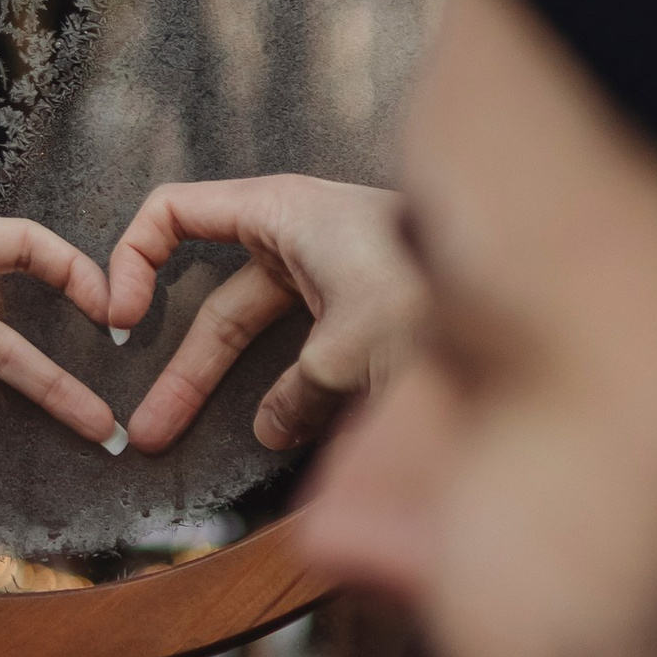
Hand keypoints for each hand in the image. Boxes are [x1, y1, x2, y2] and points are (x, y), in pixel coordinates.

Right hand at [103, 176, 421, 456]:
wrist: (537, 291)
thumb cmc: (437, 297)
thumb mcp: (348, 350)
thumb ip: (297, 393)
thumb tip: (274, 428)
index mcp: (278, 213)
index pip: (174, 214)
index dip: (132, 260)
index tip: (119, 321)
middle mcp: (298, 239)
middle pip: (215, 303)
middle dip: (180, 370)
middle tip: (145, 429)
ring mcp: (330, 279)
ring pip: (258, 340)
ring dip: (225, 393)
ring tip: (179, 443)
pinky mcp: (360, 318)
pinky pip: (303, 359)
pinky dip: (285, 396)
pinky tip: (275, 439)